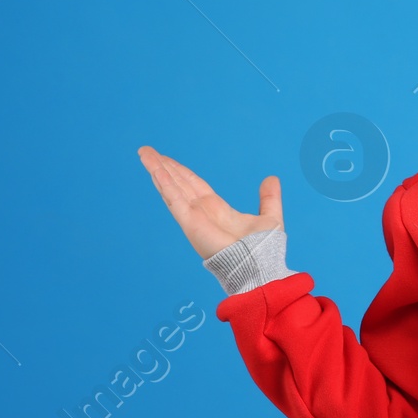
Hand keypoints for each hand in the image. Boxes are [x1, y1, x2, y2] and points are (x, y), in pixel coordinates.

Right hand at [138, 144, 282, 259]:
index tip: (168, 160)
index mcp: (216, 209)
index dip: (180, 171)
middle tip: (147, 151)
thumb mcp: (269, 216)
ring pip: (171, 188)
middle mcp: (201, 212)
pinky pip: (174, 199)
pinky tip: (155, 171)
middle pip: (178, 183)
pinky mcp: (191, 223)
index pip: (193, 184)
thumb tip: (272, 179)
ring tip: (145, 154)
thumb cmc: (262, 249)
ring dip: (157, 170)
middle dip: (163, 167)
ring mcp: (193, 217)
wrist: (259, 265)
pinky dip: (164, 184)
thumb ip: (269, 197)